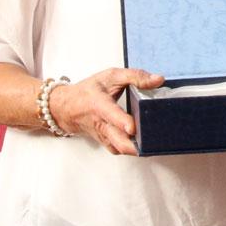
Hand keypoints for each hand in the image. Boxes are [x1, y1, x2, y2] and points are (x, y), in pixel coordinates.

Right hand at [44, 67, 163, 155]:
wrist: (68, 107)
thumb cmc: (89, 91)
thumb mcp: (111, 76)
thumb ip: (135, 77)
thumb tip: (158, 80)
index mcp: (100, 105)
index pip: (111, 115)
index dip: (122, 122)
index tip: (132, 127)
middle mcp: (101, 124)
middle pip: (118, 141)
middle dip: (135, 144)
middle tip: (151, 140)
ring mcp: (104, 136)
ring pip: (120, 148)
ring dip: (136, 148)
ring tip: (152, 143)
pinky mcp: (107, 142)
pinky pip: (120, 150)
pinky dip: (132, 149)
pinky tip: (143, 143)